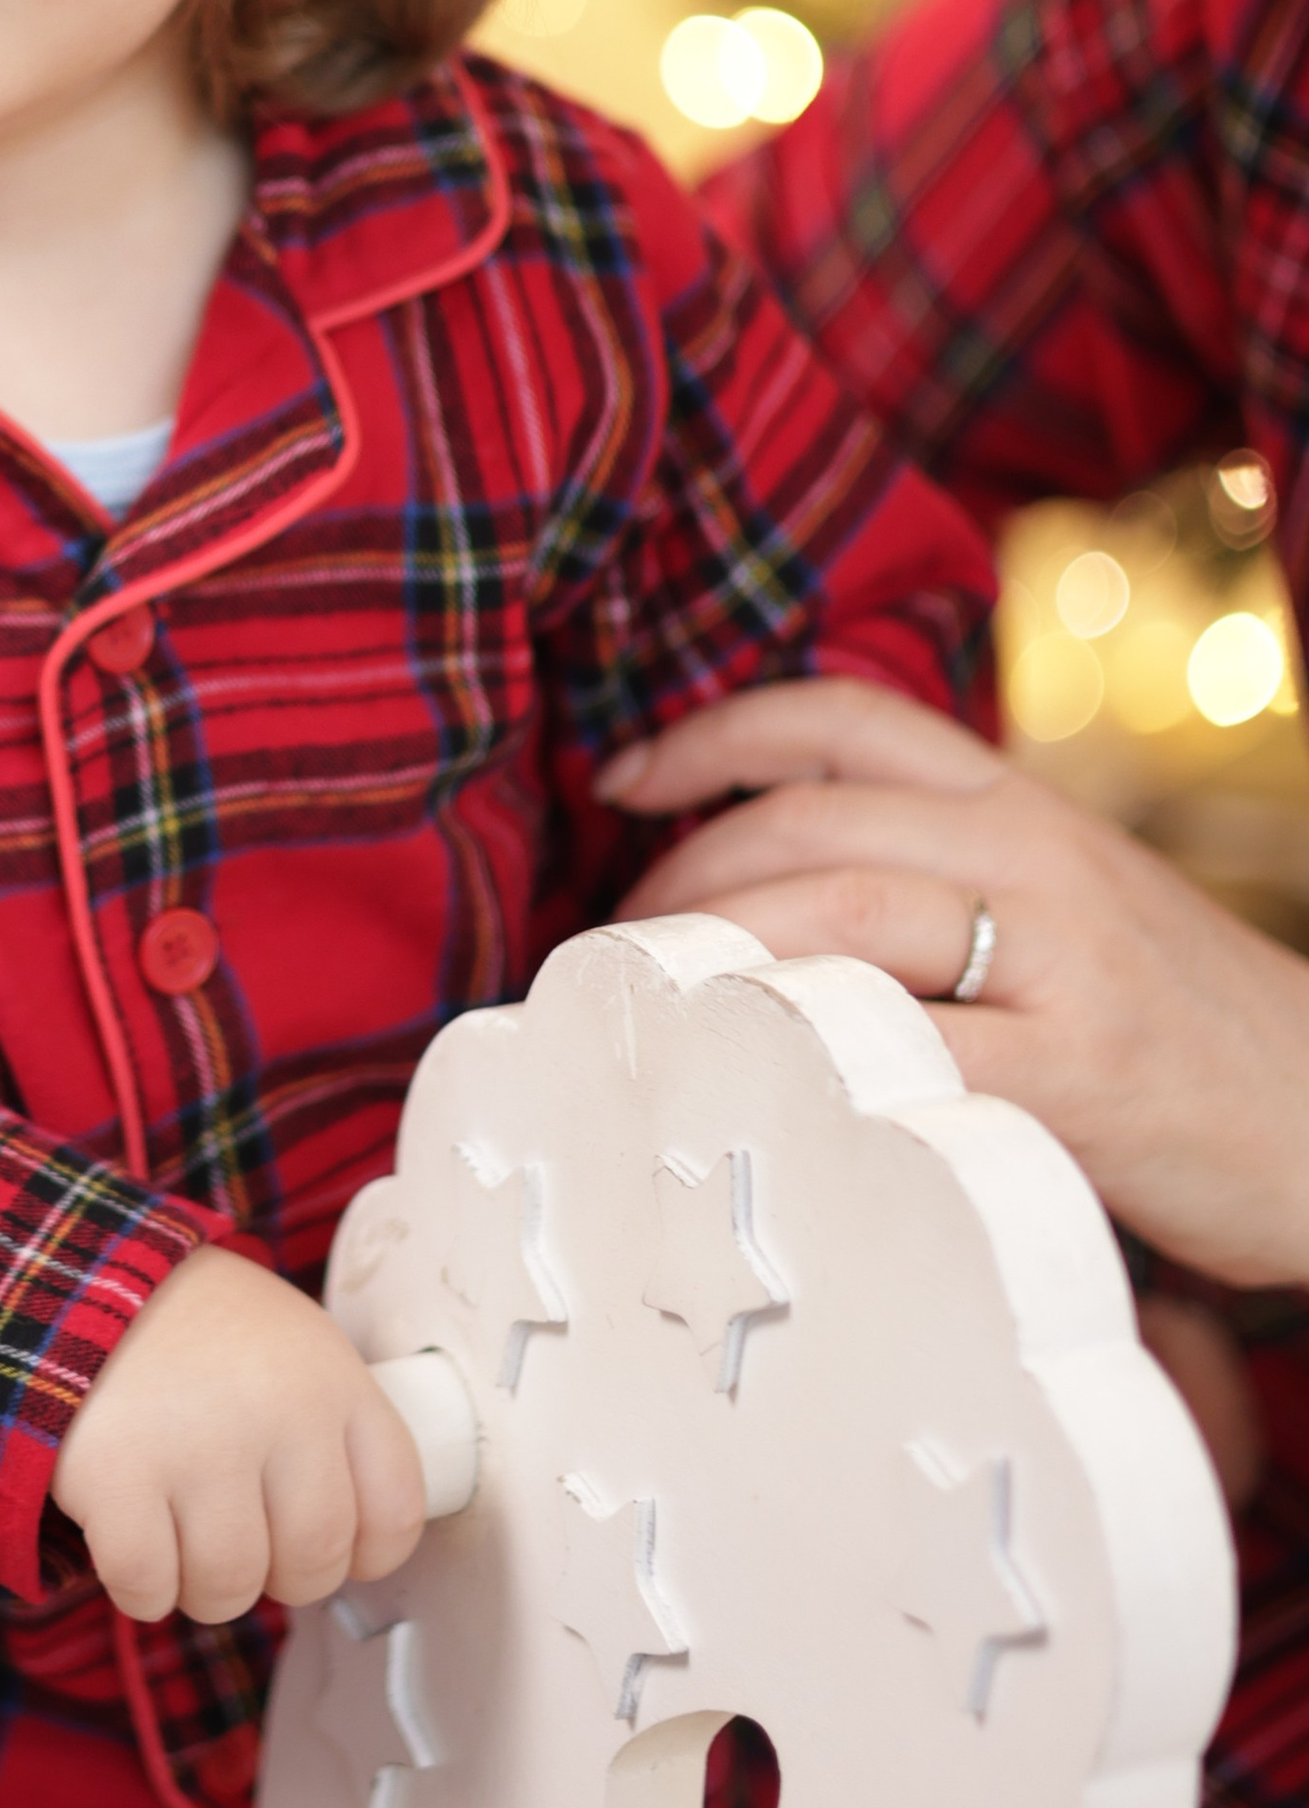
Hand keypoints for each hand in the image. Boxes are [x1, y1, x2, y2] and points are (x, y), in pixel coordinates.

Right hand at [50, 1245, 426, 1623]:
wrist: (79, 1279)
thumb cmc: (196, 1333)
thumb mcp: (294, 1347)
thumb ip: (334, 1433)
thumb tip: (362, 1545)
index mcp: (331, 1380)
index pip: (394, 1512)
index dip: (365, 1554)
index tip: (333, 1549)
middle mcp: (277, 1411)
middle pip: (313, 1564)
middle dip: (277, 1576)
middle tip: (243, 1541)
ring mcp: (197, 1444)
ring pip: (231, 1588)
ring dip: (203, 1586)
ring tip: (182, 1535)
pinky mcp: (119, 1475)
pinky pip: (149, 1587)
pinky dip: (141, 1589)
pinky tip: (133, 1541)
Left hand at [600, 678, 1308, 1290]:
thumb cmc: (1184, 1029)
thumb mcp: (1073, 909)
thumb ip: (950, 881)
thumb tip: (771, 896)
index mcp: (1026, 807)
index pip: (844, 718)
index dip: (714, 732)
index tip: (626, 779)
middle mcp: (1037, 858)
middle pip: (808, 819)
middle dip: (683, 874)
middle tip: (624, 943)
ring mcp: (1063, 960)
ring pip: (840, 912)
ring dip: (717, 957)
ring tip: (659, 1008)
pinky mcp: (1083, 1072)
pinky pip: (912, 1047)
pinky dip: (814, 1060)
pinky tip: (758, 1089)